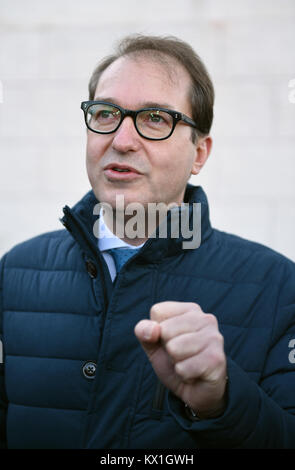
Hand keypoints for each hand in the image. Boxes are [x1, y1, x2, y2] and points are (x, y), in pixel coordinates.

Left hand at [134, 301, 227, 418]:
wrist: (198, 391)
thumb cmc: (176, 361)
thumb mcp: (153, 344)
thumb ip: (144, 331)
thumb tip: (152, 330)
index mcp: (190, 309)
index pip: (157, 312)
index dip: (156, 331)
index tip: (171, 340)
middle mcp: (205, 318)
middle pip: (165, 330)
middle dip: (167, 349)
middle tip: (181, 355)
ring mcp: (213, 338)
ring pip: (174, 349)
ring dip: (176, 362)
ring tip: (188, 363)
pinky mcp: (216, 359)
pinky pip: (183, 368)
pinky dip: (184, 375)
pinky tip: (195, 373)